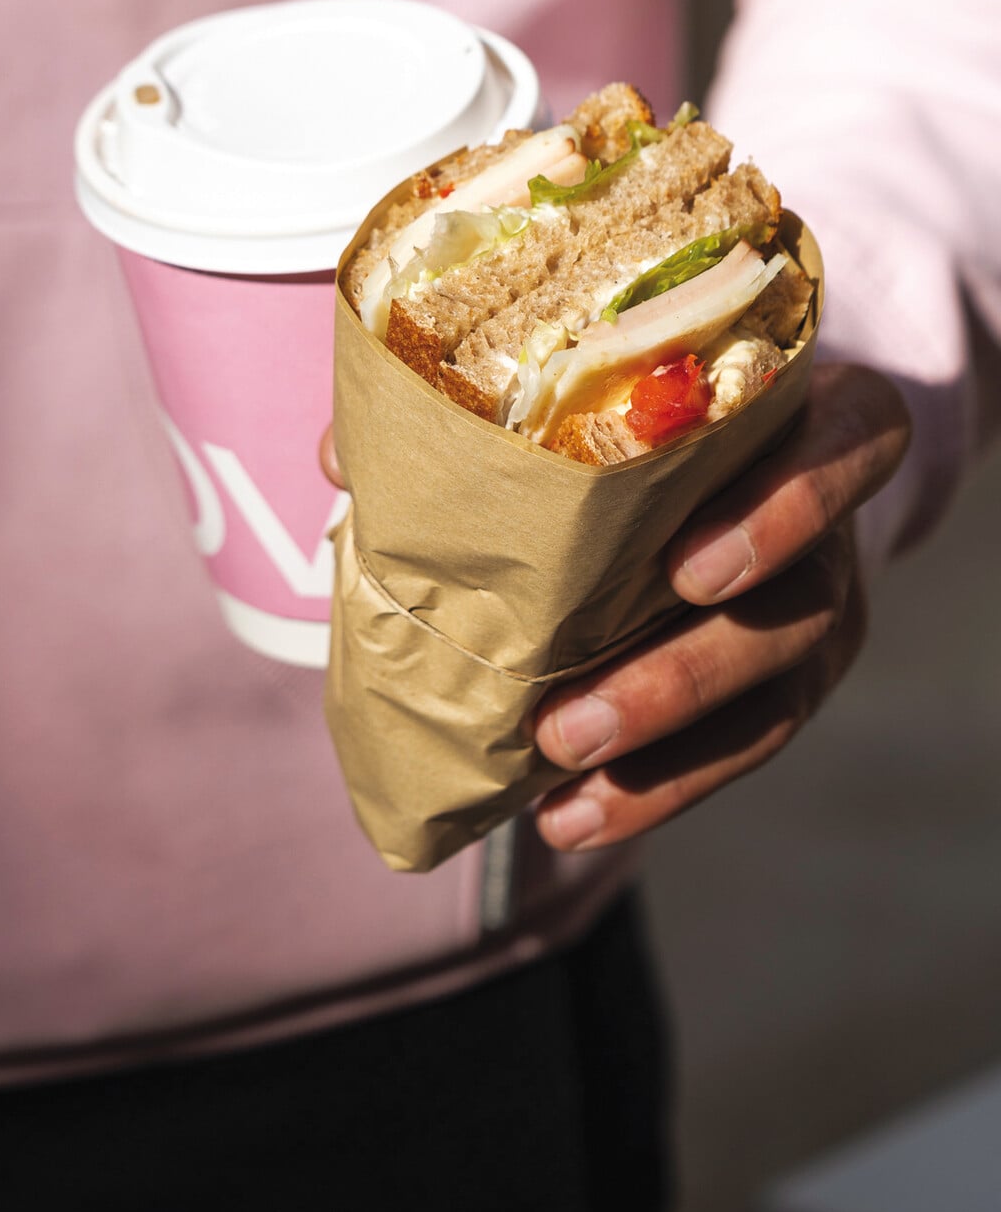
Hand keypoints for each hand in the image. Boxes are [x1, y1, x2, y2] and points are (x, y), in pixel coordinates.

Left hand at [531, 362, 909, 850]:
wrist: (721, 469)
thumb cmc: (657, 416)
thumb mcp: (624, 392)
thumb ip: (521, 414)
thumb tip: (354, 459)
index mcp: (813, 423)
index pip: (858, 444)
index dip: (789, 508)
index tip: (684, 566)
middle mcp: (834, 526)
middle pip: (800, 605)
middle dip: (683, 674)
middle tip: (572, 717)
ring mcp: (821, 612)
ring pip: (773, 695)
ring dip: (658, 745)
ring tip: (555, 775)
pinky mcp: (791, 686)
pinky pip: (737, 750)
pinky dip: (651, 791)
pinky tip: (566, 818)